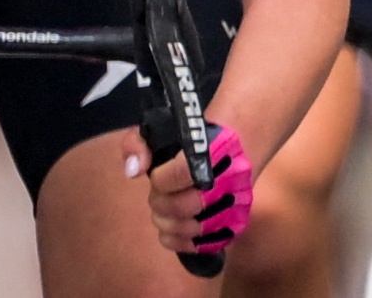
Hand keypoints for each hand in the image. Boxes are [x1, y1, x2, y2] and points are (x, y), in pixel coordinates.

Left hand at [124, 119, 253, 256]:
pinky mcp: (236, 225)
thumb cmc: (187, 139)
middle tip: (156, 196)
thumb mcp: (159, 128)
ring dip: (167, 224)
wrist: (228, 148)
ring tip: (161, 212)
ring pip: (197, 228)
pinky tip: (169, 230)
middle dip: (162, 203)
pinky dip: (180, 241)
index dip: (161, 180)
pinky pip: (207, 244)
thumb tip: (133, 171)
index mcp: (217, 146)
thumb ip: (138, 143)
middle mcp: (235, 177)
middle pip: (191, 204)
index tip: (155, 178)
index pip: (186, 171)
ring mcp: (238, 205)